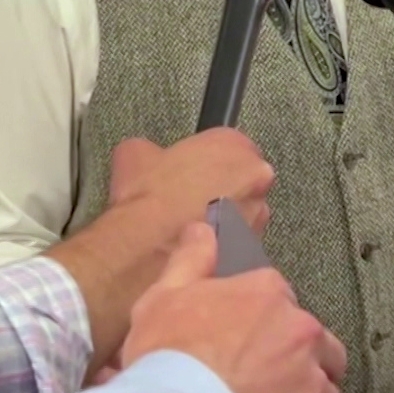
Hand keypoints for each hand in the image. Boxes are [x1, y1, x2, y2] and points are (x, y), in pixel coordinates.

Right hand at [110, 127, 273, 232]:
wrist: (149, 246)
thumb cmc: (150, 197)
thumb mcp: (135, 153)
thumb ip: (153, 148)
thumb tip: (149, 155)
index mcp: (233, 144)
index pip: (230, 144)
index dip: (208, 160)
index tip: (194, 170)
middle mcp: (255, 177)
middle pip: (244, 178)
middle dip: (222, 188)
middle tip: (193, 197)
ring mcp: (258, 214)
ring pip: (245, 212)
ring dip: (226, 217)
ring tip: (193, 224)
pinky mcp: (251, 248)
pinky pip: (239, 242)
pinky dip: (224, 244)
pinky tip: (197, 246)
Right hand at [122, 222, 345, 392]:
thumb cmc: (167, 355)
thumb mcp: (165, 297)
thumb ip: (192, 259)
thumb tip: (203, 230)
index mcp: (266, 291)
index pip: (278, 295)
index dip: (259, 317)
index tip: (242, 336)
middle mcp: (297, 326)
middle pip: (310, 335)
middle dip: (292, 349)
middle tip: (258, 368)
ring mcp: (311, 371)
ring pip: (323, 373)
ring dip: (305, 381)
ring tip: (270, 391)